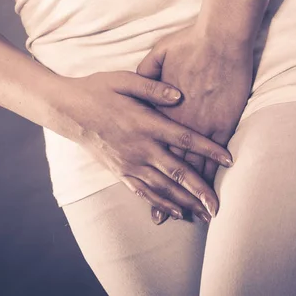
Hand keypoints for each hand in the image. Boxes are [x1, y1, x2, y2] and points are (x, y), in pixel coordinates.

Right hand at [55, 70, 234, 220]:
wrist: (67, 110)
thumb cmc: (97, 90)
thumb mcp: (124, 80)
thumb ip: (153, 86)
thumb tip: (180, 94)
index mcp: (145, 123)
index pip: (184, 138)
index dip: (208, 149)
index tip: (228, 160)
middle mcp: (140, 147)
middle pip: (177, 172)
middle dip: (200, 190)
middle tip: (218, 205)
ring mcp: (129, 162)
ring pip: (162, 187)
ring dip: (184, 202)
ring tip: (204, 215)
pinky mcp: (119, 171)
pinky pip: (143, 192)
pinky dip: (161, 204)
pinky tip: (176, 213)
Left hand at [136, 25, 253, 224]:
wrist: (220, 37)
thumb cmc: (188, 43)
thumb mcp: (157, 54)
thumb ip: (146, 74)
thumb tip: (140, 84)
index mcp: (160, 110)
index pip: (152, 147)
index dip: (149, 171)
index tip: (146, 192)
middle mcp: (177, 123)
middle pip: (169, 165)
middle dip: (169, 194)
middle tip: (166, 219)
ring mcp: (201, 124)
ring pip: (193, 166)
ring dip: (192, 191)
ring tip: (191, 214)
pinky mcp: (222, 122)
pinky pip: (214, 155)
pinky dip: (212, 174)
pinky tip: (212, 191)